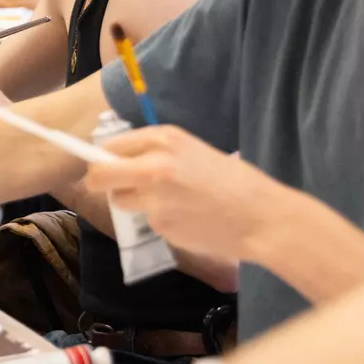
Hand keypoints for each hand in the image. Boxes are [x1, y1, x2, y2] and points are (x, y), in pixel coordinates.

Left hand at [83, 125, 293, 263]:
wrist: (264, 217)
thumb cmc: (235, 182)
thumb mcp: (193, 152)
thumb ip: (155, 154)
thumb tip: (117, 161)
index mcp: (164, 139)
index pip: (110, 146)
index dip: (105, 159)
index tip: (109, 167)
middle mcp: (152, 164)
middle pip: (99, 176)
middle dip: (100, 183)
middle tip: (113, 189)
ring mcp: (154, 197)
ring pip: (120, 201)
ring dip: (134, 204)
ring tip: (169, 203)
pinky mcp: (160, 224)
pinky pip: (148, 221)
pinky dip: (161, 222)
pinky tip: (188, 220)